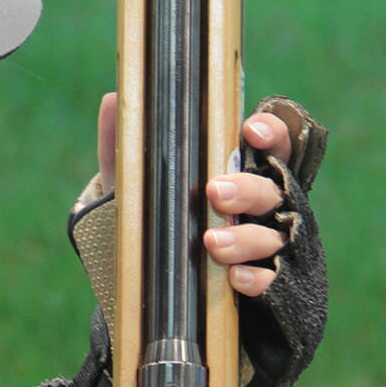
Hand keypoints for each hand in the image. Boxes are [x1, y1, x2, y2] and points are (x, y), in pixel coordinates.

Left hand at [94, 92, 293, 297]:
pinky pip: (274, 280)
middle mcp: (262, 206)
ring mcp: (269, 244)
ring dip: (246, 238)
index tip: (249, 131)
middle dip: (247, 189)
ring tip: (211, 242)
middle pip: (272, 189)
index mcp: (242, 173)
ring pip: (275, 235)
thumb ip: (127, 149)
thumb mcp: (141, 186)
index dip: (271, 133)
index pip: (273, 144)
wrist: (163, 285)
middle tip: (214, 192)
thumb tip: (111, 101)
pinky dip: (258, 278)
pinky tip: (235, 278)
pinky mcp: (267, 282)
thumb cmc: (164, 221)